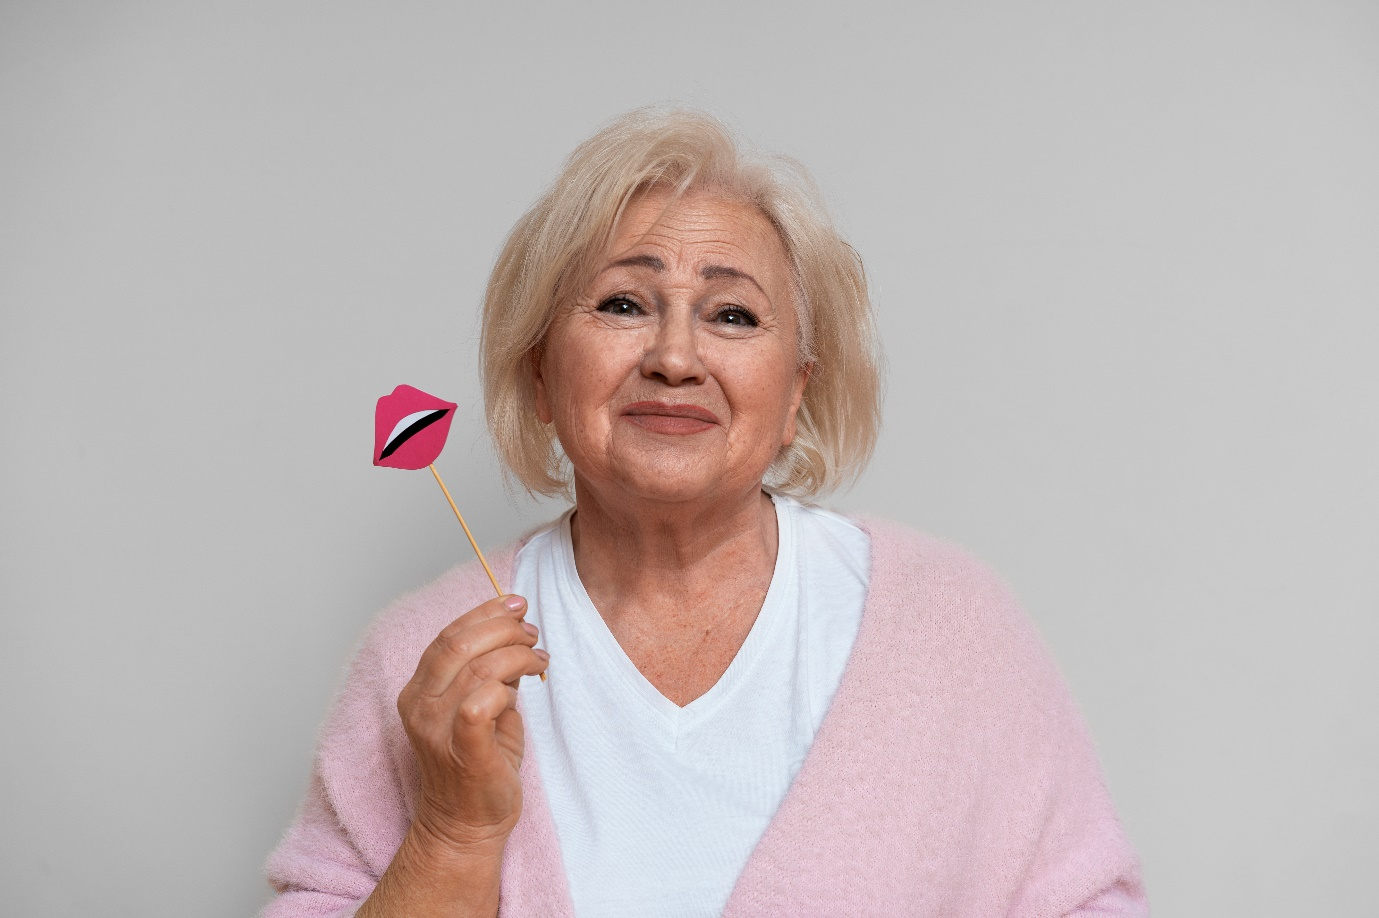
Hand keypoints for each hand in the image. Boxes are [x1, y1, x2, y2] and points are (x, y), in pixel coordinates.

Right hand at [397, 594, 548, 857]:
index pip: (447, 635)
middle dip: (502, 626)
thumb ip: (489, 671)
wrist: (466, 824)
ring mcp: (436, 728)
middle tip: (531, 630)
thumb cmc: (476, 763)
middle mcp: (420, 705)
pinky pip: (481, 702)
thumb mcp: (480, 706)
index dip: (483, 613)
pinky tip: (526, 685)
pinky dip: (507, 686)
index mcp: (419, 691)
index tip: (515, 602)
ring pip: (477, 668)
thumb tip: (515, 631)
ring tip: (538, 657)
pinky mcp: (462, 749)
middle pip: (458, 643)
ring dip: (516, 653)